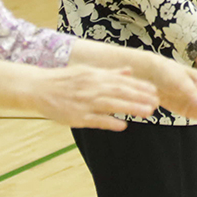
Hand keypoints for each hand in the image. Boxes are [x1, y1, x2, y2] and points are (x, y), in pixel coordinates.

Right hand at [30, 65, 159, 130]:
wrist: (39, 87)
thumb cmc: (65, 80)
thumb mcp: (88, 71)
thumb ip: (109, 73)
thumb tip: (129, 71)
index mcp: (96, 76)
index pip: (123, 81)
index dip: (140, 86)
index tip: (155, 91)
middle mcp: (93, 87)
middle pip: (121, 92)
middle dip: (140, 97)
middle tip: (156, 103)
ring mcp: (85, 102)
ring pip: (112, 105)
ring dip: (131, 108)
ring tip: (148, 112)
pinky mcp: (76, 116)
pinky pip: (96, 119)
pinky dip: (109, 122)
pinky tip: (123, 125)